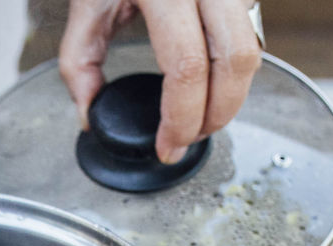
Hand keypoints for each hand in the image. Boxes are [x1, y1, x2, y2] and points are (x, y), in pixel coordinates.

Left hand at [59, 0, 262, 163]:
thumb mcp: (87, 4)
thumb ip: (79, 63)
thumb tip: (89, 113)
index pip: (186, 65)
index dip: (181, 116)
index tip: (166, 145)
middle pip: (235, 62)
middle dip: (216, 114)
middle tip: (187, 139)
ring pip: (253, 49)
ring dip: (230, 96)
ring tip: (196, 119)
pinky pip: (251, 34)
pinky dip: (232, 70)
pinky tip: (208, 87)